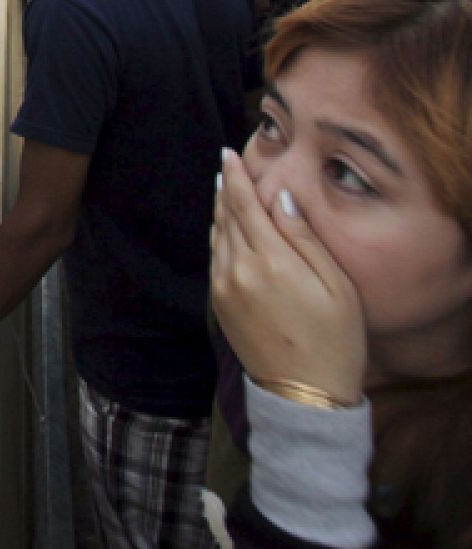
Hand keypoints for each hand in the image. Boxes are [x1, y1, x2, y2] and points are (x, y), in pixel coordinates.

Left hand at [211, 149, 365, 405]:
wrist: (303, 395)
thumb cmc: (333, 339)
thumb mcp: (334, 285)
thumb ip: (303, 237)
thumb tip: (280, 198)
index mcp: (270, 261)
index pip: (244, 206)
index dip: (236, 177)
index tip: (229, 153)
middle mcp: (238, 270)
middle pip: (226, 217)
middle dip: (227, 190)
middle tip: (227, 166)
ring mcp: (223, 288)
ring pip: (217, 237)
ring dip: (220, 212)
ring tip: (226, 191)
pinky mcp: (217, 304)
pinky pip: (214, 259)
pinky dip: (219, 237)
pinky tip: (226, 230)